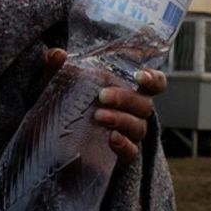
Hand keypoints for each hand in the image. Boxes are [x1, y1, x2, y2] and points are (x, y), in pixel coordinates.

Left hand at [44, 48, 166, 162]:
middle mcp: (133, 113)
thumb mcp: (59, 85)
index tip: (140, 76)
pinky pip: (131, 152)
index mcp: (127, 91)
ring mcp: (129, 135)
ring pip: (138, 127)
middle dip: (125, 98)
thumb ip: (56, 67)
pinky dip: (124, 144)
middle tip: (102, 96)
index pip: (154, 84)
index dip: (154, 79)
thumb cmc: (68, 107)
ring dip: (121, 119)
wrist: (57, 146)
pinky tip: (111, 138)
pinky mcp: (121, 157)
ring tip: (99, 116)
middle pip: (144, 105)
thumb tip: (56, 53)